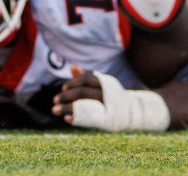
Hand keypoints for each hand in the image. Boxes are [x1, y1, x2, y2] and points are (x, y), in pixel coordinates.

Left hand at [54, 67, 169, 131]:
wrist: (133, 112)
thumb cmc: (112, 96)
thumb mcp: (101, 84)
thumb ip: (86, 77)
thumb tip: (72, 66)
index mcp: (104, 84)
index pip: (87, 80)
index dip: (74, 82)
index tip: (63, 87)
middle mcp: (105, 94)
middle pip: (83, 93)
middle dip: (66, 96)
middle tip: (54, 100)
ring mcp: (106, 108)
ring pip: (84, 106)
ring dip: (67, 108)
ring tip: (55, 110)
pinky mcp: (105, 120)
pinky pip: (89, 119)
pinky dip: (77, 118)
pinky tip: (67, 119)